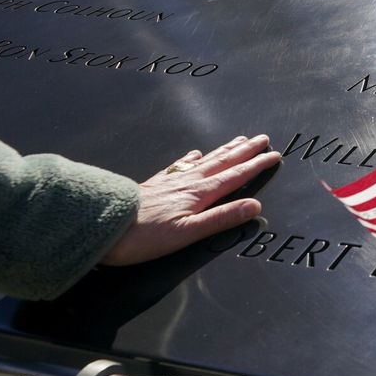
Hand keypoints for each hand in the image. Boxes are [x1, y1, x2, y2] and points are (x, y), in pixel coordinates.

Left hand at [101, 135, 281, 266]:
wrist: (103, 225)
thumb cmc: (144, 236)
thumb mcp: (188, 233)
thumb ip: (222, 219)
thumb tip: (255, 207)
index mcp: (200, 194)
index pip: (235, 176)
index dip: (256, 166)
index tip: (273, 155)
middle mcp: (188, 182)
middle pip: (223, 162)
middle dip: (245, 151)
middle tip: (263, 138)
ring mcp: (171, 180)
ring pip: (205, 160)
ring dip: (225, 150)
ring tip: (239, 139)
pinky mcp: (156, 184)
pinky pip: (180, 164)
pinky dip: (192, 157)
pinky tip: (195, 154)